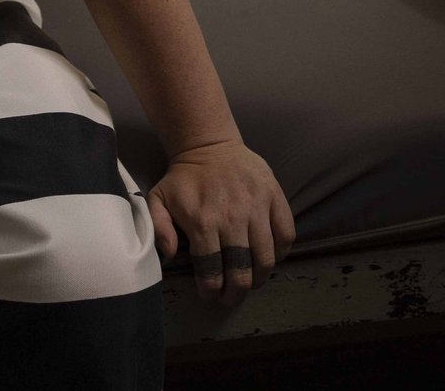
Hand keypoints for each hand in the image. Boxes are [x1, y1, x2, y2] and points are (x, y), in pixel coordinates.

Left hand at [145, 139, 295, 306]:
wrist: (210, 145)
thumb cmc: (184, 179)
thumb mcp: (158, 199)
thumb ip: (158, 228)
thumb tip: (169, 254)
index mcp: (202, 222)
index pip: (211, 269)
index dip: (212, 290)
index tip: (211, 294)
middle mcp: (232, 217)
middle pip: (241, 269)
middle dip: (237, 292)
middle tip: (232, 297)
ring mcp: (257, 207)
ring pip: (266, 257)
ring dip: (259, 277)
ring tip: (252, 281)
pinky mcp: (274, 196)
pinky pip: (286, 233)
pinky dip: (281, 252)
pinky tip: (270, 256)